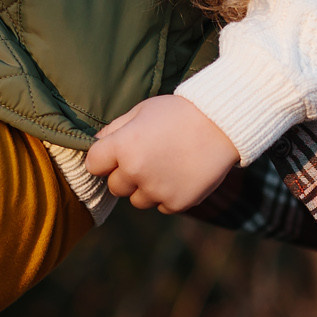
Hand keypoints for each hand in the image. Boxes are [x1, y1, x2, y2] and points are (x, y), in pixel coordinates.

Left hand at [85, 93, 238, 212]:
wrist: (222, 124)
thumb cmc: (179, 112)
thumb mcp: (142, 110)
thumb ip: (114, 129)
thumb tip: (96, 144)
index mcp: (122, 146)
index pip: (93, 165)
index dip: (103, 159)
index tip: (115, 154)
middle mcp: (135, 171)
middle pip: (115, 187)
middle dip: (125, 175)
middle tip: (148, 157)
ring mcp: (157, 190)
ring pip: (138, 200)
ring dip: (146, 188)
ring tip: (168, 164)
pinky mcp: (177, 202)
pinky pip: (162, 206)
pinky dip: (168, 194)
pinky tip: (181, 173)